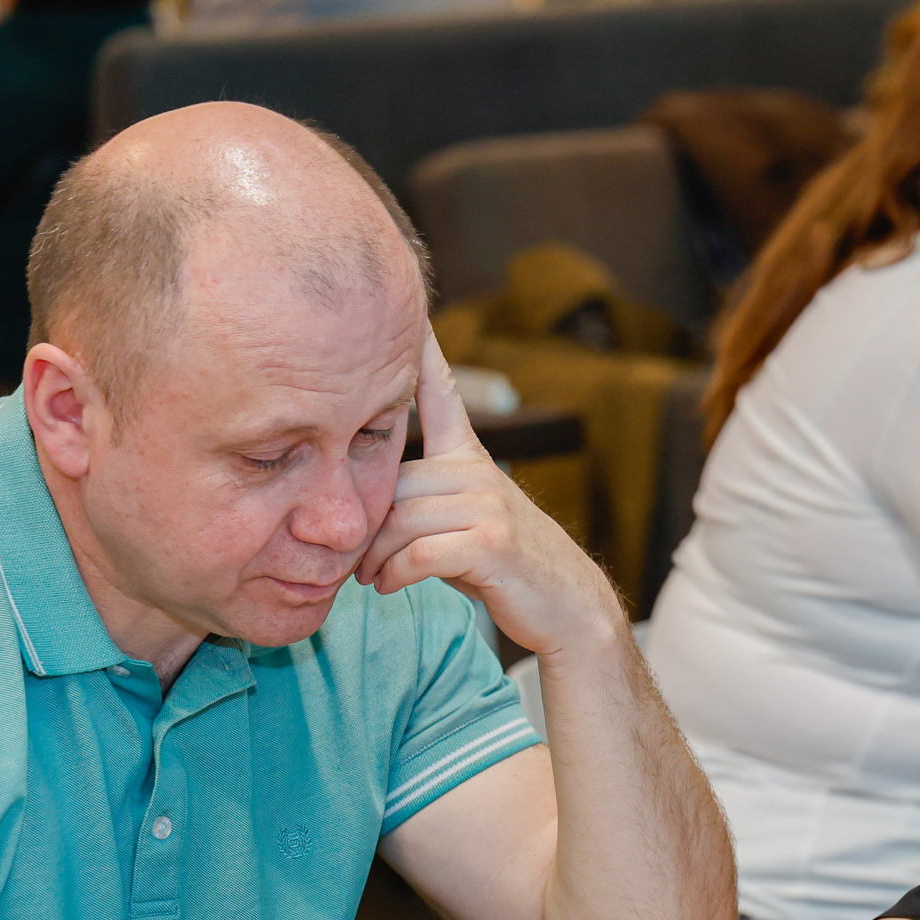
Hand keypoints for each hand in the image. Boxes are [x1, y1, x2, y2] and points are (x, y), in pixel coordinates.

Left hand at [361, 331, 620, 657]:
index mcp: (470, 458)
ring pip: (400, 520)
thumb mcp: (464, 521)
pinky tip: (390, 586)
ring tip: (368, 577)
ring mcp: (488, 503)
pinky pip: (419, 552)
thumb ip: (422, 501)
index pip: (441, 393)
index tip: (404, 313)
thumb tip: (363, 507)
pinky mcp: (491, 541)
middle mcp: (479, 471)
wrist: (566, 605)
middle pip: (393, 483)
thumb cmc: (504, 566)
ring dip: (376, 557)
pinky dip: (395, 575)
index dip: (421, 353)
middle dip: (367, 527)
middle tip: (352, 560)